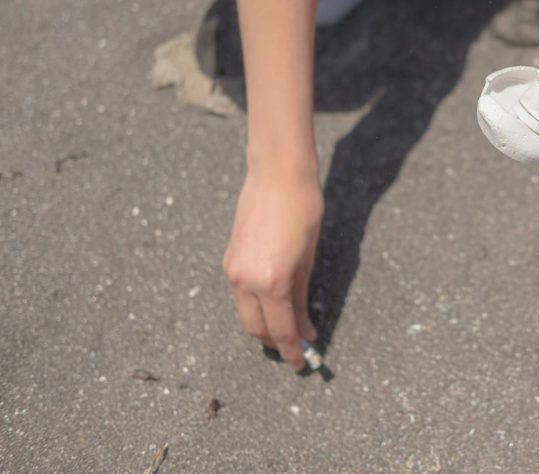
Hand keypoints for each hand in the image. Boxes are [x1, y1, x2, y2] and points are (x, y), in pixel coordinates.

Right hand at [222, 165, 322, 370]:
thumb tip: (305, 329)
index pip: (280, 330)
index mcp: (271, 282)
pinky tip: (273, 303)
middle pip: (256, 328)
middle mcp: (245, 280)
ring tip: (287, 327)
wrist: (277, 175)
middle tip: (296, 347)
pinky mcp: (229, 260)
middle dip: (274, 342)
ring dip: (263, 324)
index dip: (292, 351)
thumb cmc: (304, 211)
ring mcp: (233, 270)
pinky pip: (240, 294)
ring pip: (245, 313)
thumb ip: (302, 298)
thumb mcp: (309, 258)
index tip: (302, 363)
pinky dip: (255, 305)